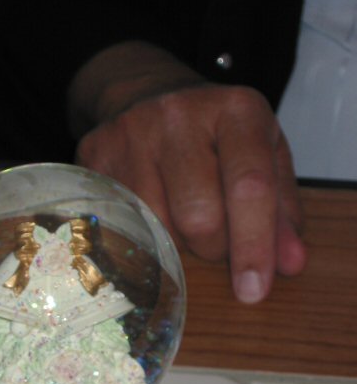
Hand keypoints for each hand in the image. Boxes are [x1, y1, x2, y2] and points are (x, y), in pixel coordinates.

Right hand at [69, 43, 306, 302]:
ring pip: (157, 228)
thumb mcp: (261, 156)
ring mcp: (130, 134)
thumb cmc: (213, 135)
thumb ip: (280, 209)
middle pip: (199, 216)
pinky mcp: (94, 156)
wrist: (145, 93)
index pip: (249, 187)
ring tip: (183, 224)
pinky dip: (141, 238)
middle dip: (213, 248)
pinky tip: (150, 223)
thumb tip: (288, 265)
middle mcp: (180, 115)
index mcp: (236, 110)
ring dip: (176, 245)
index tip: (253, 289)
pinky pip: (121, 225)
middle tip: (216, 243)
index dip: (254, 245)